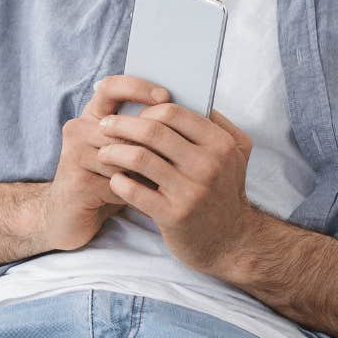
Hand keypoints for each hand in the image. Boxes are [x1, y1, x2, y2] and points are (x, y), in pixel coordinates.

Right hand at [38, 75, 170, 250]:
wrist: (70, 217)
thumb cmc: (108, 181)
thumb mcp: (127, 151)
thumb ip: (145, 133)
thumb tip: (186, 116)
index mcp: (92, 116)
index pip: (111, 87)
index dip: (138, 87)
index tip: (165, 96)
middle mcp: (78, 129)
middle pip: (124, 126)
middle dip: (150, 145)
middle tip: (172, 157)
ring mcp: (74, 155)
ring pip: (123, 156)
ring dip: (144, 172)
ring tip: (157, 183)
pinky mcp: (76, 182)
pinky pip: (117, 182)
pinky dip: (134, 193)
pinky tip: (140, 200)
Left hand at [96, 100, 258, 275]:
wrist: (233, 241)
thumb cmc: (224, 191)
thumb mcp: (234, 153)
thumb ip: (214, 124)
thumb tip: (180, 95)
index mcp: (222, 143)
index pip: (173, 112)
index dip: (145, 110)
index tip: (131, 115)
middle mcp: (209, 164)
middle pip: (152, 131)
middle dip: (121, 125)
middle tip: (104, 126)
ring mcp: (192, 191)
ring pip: (139, 158)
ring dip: (113, 152)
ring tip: (103, 153)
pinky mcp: (174, 215)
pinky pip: (134, 190)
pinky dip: (118, 181)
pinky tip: (114, 179)